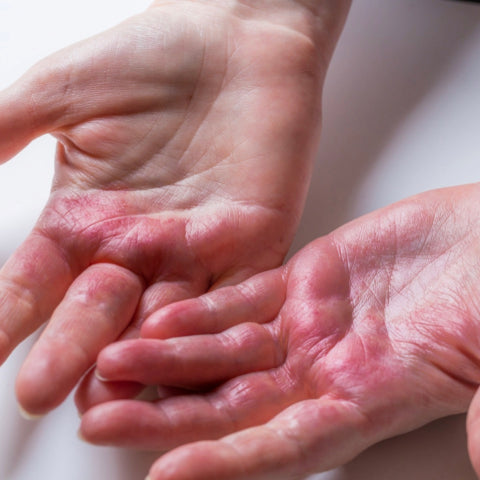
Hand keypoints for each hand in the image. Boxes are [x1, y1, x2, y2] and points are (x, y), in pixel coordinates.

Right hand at [0, 1, 349, 414]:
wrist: (240, 40)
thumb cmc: (156, 55)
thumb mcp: (64, 92)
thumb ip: (4, 131)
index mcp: (88, 217)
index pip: (35, 282)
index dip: (6, 318)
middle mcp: (138, 246)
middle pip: (98, 313)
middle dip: (72, 351)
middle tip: (42, 394)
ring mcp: (196, 252)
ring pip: (164, 323)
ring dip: (141, 361)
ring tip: (112, 402)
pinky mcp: (252, 247)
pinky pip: (232, 302)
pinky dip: (212, 334)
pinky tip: (190, 365)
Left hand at [81, 184, 479, 478]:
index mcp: (369, 398)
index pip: (286, 444)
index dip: (230, 463)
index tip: (167, 476)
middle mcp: (326, 367)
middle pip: (234, 403)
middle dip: (168, 414)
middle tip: (103, 419)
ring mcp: (310, 322)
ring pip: (226, 349)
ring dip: (170, 357)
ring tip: (112, 363)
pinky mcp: (306, 277)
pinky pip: (244, 299)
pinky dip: (203, 310)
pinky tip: (160, 315)